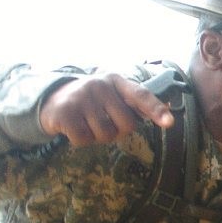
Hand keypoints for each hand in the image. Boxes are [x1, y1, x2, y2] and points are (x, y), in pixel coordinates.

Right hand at [39, 74, 174, 145]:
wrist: (51, 99)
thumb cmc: (91, 102)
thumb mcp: (112, 96)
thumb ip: (136, 104)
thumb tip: (168, 115)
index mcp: (116, 81)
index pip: (141, 96)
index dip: (156, 110)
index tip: (169, 122)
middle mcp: (100, 85)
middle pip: (127, 125)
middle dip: (118, 131)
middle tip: (103, 122)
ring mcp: (81, 98)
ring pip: (106, 135)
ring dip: (98, 137)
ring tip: (87, 123)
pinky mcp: (65, 112)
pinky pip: (85, 140)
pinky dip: (81, 140)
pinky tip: (74, 128)